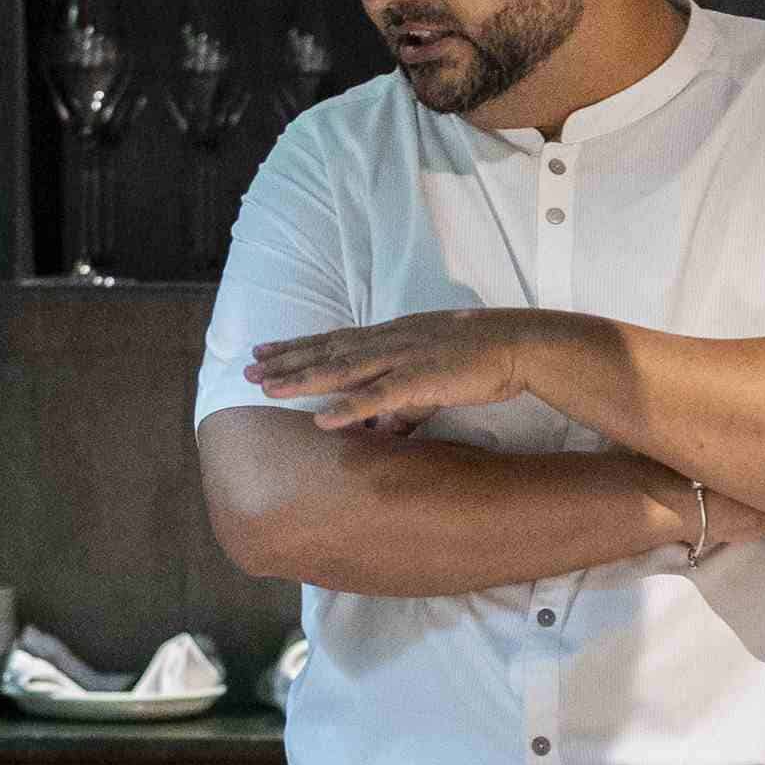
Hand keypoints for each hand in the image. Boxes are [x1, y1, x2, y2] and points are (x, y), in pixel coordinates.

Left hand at [247, 309, 560, 431]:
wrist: (518, 345)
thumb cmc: (480, 359)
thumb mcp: (433, 376)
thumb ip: (403, 402)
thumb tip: (383, 428)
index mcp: (392, 336)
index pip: (334, 339)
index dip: (296, 345)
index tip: (263, 350)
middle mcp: (389, 341)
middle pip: (327, 351)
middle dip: (285, 360)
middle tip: (246, 367)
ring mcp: (402, 358)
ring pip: (341, 370)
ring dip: (302, 379)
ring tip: (266, 388)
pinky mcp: (421, 379)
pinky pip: (378, 396)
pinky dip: (347, 407)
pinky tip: (321, 418)